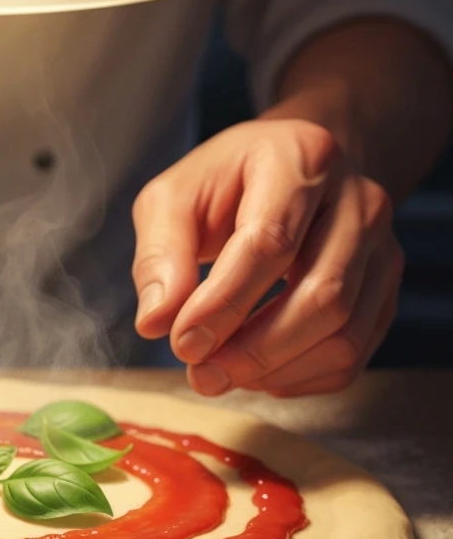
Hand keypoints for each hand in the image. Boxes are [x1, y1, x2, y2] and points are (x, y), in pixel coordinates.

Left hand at [132, 119, 402, 396]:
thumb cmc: (222, 186)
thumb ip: (160, 256)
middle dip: (254, 350)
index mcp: (300, 160)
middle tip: (201, 374)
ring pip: (345, 332)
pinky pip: (354, 353)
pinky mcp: (384, 290)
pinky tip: (257, 374)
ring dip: (276, 370)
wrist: (286, 172)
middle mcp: (359, 201)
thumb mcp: (171, 201)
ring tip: (220, 374)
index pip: (270, 243)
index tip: (182, 343)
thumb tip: (155, 322)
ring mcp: (382, 248)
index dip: (224, 304)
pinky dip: (301, 377)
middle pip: (322, 295)